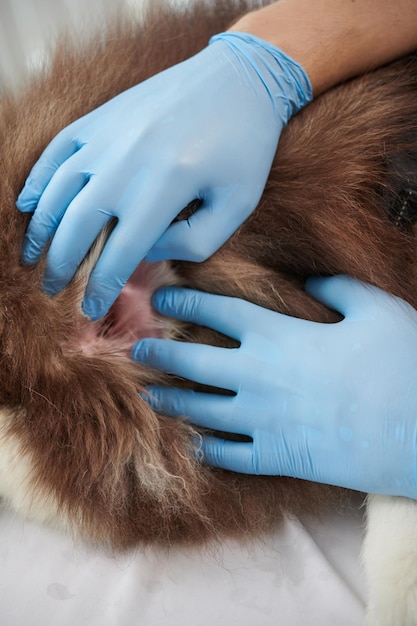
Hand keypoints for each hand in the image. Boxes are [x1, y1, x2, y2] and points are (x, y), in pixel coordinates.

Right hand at [16, 32, 311, 319]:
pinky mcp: (102, 116)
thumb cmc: (245, 148)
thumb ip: (192, 243)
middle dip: (61, 264)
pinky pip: (57, 150)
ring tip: (31, 257)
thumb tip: (144, 252)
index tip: (89, 309)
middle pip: (79, 224)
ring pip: (59, 189)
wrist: (240, 78)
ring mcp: (110, 134)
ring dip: (40, 228)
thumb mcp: (237, 205)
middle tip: (51, 290)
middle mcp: (130, 159)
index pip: (122, 251)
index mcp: (168, 185)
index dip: (101, 286)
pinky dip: (38, 179)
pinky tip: (28, 204)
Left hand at [132, 276, 416, 498]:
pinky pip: (231, 454)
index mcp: (279, 336)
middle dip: (162, 353)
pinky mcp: (277, 456)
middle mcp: (259, 376)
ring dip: (172, 401)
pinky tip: (196, 444)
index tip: (162, 298)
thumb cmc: (402, 364)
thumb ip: (338, 289)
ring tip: (150, 396)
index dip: (187, 301)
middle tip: (138, 349)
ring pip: (202, 409)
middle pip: (196, 361)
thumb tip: (312, 281)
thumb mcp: (375, 310)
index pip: (219, 311)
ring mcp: (263, 420)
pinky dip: (210, 448)